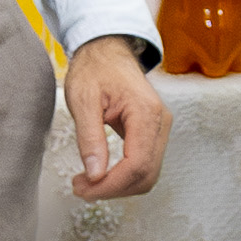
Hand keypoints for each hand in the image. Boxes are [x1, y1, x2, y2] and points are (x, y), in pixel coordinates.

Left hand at [63, 35, 171, 201]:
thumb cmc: (94, 69)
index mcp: (145, 112)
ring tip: (87, 182)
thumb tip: (95, 175)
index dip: (111, 184)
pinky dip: (123, 177)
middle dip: (113, 189)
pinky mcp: (153, 133)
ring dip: (118, 186)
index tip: (83, 189)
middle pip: (145, 175)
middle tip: (80, 189)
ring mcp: (159, 128)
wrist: (106, 51)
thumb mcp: (82, 100)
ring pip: (147, 175)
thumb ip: (90, 138)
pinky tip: (101, 174)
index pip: (137, 164)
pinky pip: (144, 165)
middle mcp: (159, 122)